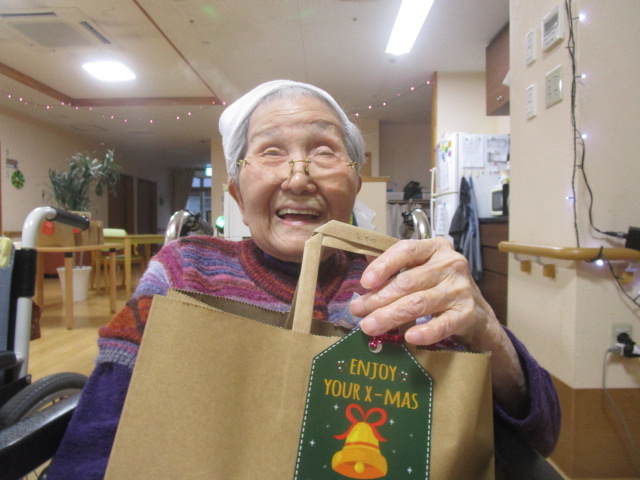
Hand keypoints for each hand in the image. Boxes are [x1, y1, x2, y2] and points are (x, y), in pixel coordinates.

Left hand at [350, 237, 500, 350]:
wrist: (478, 314)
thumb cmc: (441, 289)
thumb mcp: (422, 272)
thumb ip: (396, 273)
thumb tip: (363, 288)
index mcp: (436, 248)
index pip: (406, 250)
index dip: (383, 265)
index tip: (365, 283)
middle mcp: (450, 264)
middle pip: (408, 281)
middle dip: (379, 298)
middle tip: (358, 311)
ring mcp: (460, 289)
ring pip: (419, 303)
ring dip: (391, 316)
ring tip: (370, 326)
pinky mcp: (467, 313)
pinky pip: (442, 324)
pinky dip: (425, 331)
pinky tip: (409, 337)